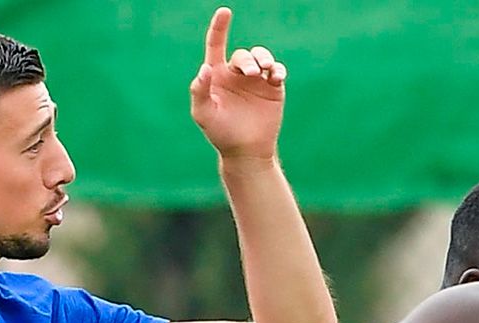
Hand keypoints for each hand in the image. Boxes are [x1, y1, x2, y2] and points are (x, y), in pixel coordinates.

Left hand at [189, 7, 287, 160]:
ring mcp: (256, 80)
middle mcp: (236, 74)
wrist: (246, 152)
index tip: (224, 11)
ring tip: (266, 70)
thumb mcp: (204, 114)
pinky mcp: (273, 88)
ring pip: (261, 57)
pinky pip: (278, 71)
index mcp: (216, 75)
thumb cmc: (221, 134)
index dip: (219, 28)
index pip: (216, 45)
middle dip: (248, 61)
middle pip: (243, 55)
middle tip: (251, 74)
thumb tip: (204, 68)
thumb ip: (200, 91)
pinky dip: (278, 70)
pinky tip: (276, 76)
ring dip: (264, 59)